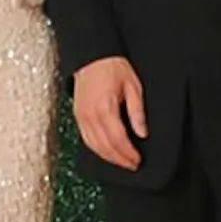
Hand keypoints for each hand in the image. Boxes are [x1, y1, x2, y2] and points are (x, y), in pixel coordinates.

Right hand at [73, 56, 146, 170]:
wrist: (92, 55)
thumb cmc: (113, 67)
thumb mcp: (133, 86)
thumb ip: (137, 111)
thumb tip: (142, 133)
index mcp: (105, 108)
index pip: (118, 139)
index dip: (128, 153)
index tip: (138, 160)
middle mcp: (90, 115)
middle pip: (105, 146)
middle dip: (120, 159)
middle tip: (133, 165)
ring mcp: (82, 116)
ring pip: (94, 146)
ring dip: (108, 158)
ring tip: (122, 162)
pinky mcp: (78, 115)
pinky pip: (86, 139)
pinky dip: (97, 150)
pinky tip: (106, 153)